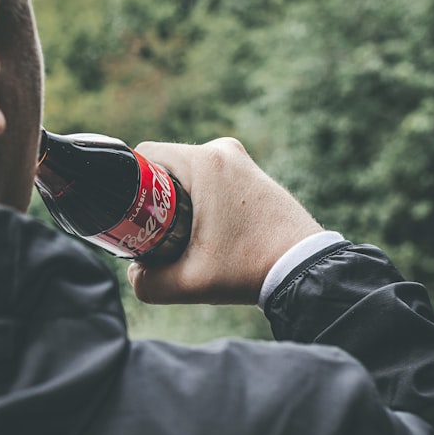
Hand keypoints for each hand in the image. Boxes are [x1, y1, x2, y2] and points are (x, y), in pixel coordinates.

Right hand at [128, 137, 323, 304]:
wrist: (305, 269)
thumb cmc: (250, 269)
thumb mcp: (190, 283)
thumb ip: (147, 283)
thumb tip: (134, 274)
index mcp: (205, 162)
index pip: (146, 153)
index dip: (128, 182)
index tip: (130, 213)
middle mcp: (223, 150)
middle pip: (167, 163)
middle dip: (153, 195)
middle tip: (151, 229)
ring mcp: (241, 159)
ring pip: (189, 170)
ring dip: (178, 196)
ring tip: (179, 233)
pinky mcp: (252, 172)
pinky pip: (211, 175)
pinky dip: (201, 195)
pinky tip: (204, 227)